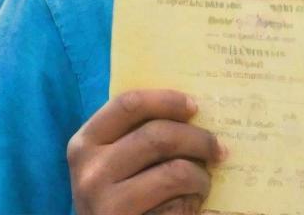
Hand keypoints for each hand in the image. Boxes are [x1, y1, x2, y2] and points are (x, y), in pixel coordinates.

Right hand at [68, 89, 226, 214]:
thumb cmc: (116, 190)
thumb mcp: (114, 158)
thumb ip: (137, 132)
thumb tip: (192, 108)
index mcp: (85, 143)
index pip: (129, 104)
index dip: (167, 100)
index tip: (195, 107)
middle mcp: (90, 172)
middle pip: (159, 136)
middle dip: (198, 139)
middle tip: (218, 148)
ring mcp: (106, 205)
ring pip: (174, 173)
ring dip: (200, 176)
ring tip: (204, 180)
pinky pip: (176, 207)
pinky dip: (191, 203)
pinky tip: (190, 203)